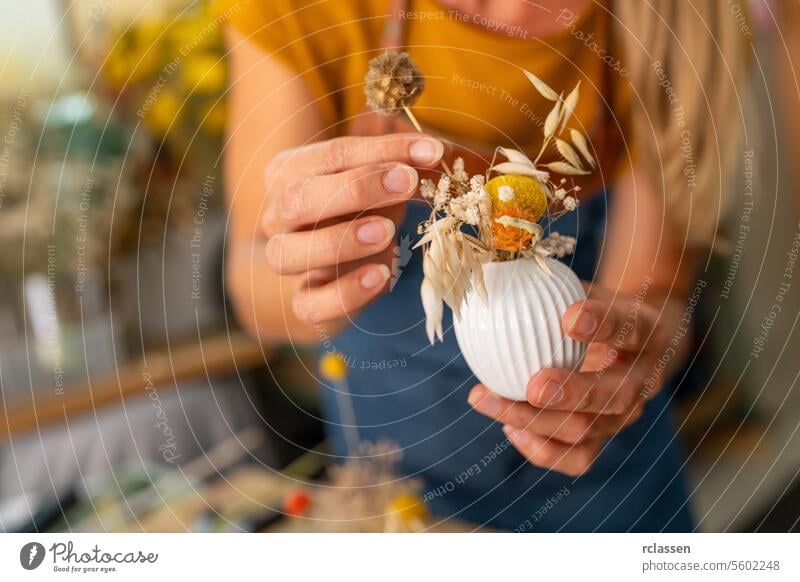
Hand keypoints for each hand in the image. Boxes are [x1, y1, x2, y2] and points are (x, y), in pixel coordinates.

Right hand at [261, 133, 443, 325]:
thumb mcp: (382, 183)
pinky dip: (344, 293)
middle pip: (298, 198)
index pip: (331, 156)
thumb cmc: (362, 211)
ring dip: (340, 240)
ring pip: (287, 253)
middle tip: (406, 183)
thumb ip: (404, 166)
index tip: (429, 151)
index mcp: (290, 171)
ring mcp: (285, 259)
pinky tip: (380, 277)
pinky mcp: (303, 302)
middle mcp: (277, 214)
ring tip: (387, 233)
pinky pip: (309, 304)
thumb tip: (435, 152)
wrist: (338, 268)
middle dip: (356, 188)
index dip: (382, 151)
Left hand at [467, 284, 667, 476]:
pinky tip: (508, 427)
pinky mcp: (604, 438)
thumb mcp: (587, 287)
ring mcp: (625, 414)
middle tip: (532, 386)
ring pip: (587, 431)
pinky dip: (541, 449)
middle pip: (614, 395)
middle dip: (572, 393)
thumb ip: (554, 286)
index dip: (603, 324)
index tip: (569, 316)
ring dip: (533, 420)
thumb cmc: (599, 307)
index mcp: (647, 332)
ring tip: (485, 400)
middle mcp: (643, 378)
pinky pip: (577, 459)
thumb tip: (497, 269)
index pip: (630, 327)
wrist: (637, 340)